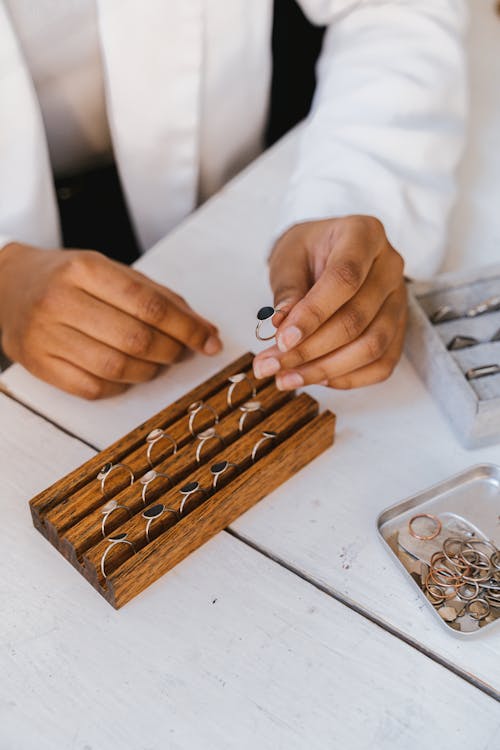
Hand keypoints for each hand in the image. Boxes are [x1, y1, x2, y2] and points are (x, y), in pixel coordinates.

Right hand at [0, 243, 221, 398]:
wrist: (7, 285)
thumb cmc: (70, 279)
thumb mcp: (113, 273)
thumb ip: (161, 299)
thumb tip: (207, 333)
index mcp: (85, 268)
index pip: (150, 305)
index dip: (188, 328)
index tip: (210, 342)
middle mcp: (61, 300)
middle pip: (136, 339)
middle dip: (172, 351)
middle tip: (182, 353)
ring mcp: (45, 335)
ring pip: (116, 368)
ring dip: (150, 372)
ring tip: (157, 362)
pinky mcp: (38, 364)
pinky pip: (93, 389)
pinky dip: (120, 386)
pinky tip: (127, 374)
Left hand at [253, 217, 406, 389]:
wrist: (329, 252)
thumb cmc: (308, 252)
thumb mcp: (288, 259)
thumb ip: (287, 291)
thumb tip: (281, 327)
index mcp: (364, 235)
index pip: (344, 279)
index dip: (313, 314)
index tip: (282, 340)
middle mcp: (390, 266)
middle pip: (357, 318)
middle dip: (310, 350)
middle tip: (271, 366)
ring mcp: (400, 299)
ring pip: (372, 346)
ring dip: (326, 369)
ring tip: (286, 378)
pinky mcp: (400, 328)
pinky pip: (382, 364)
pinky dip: (348, 378)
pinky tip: (316, 377)